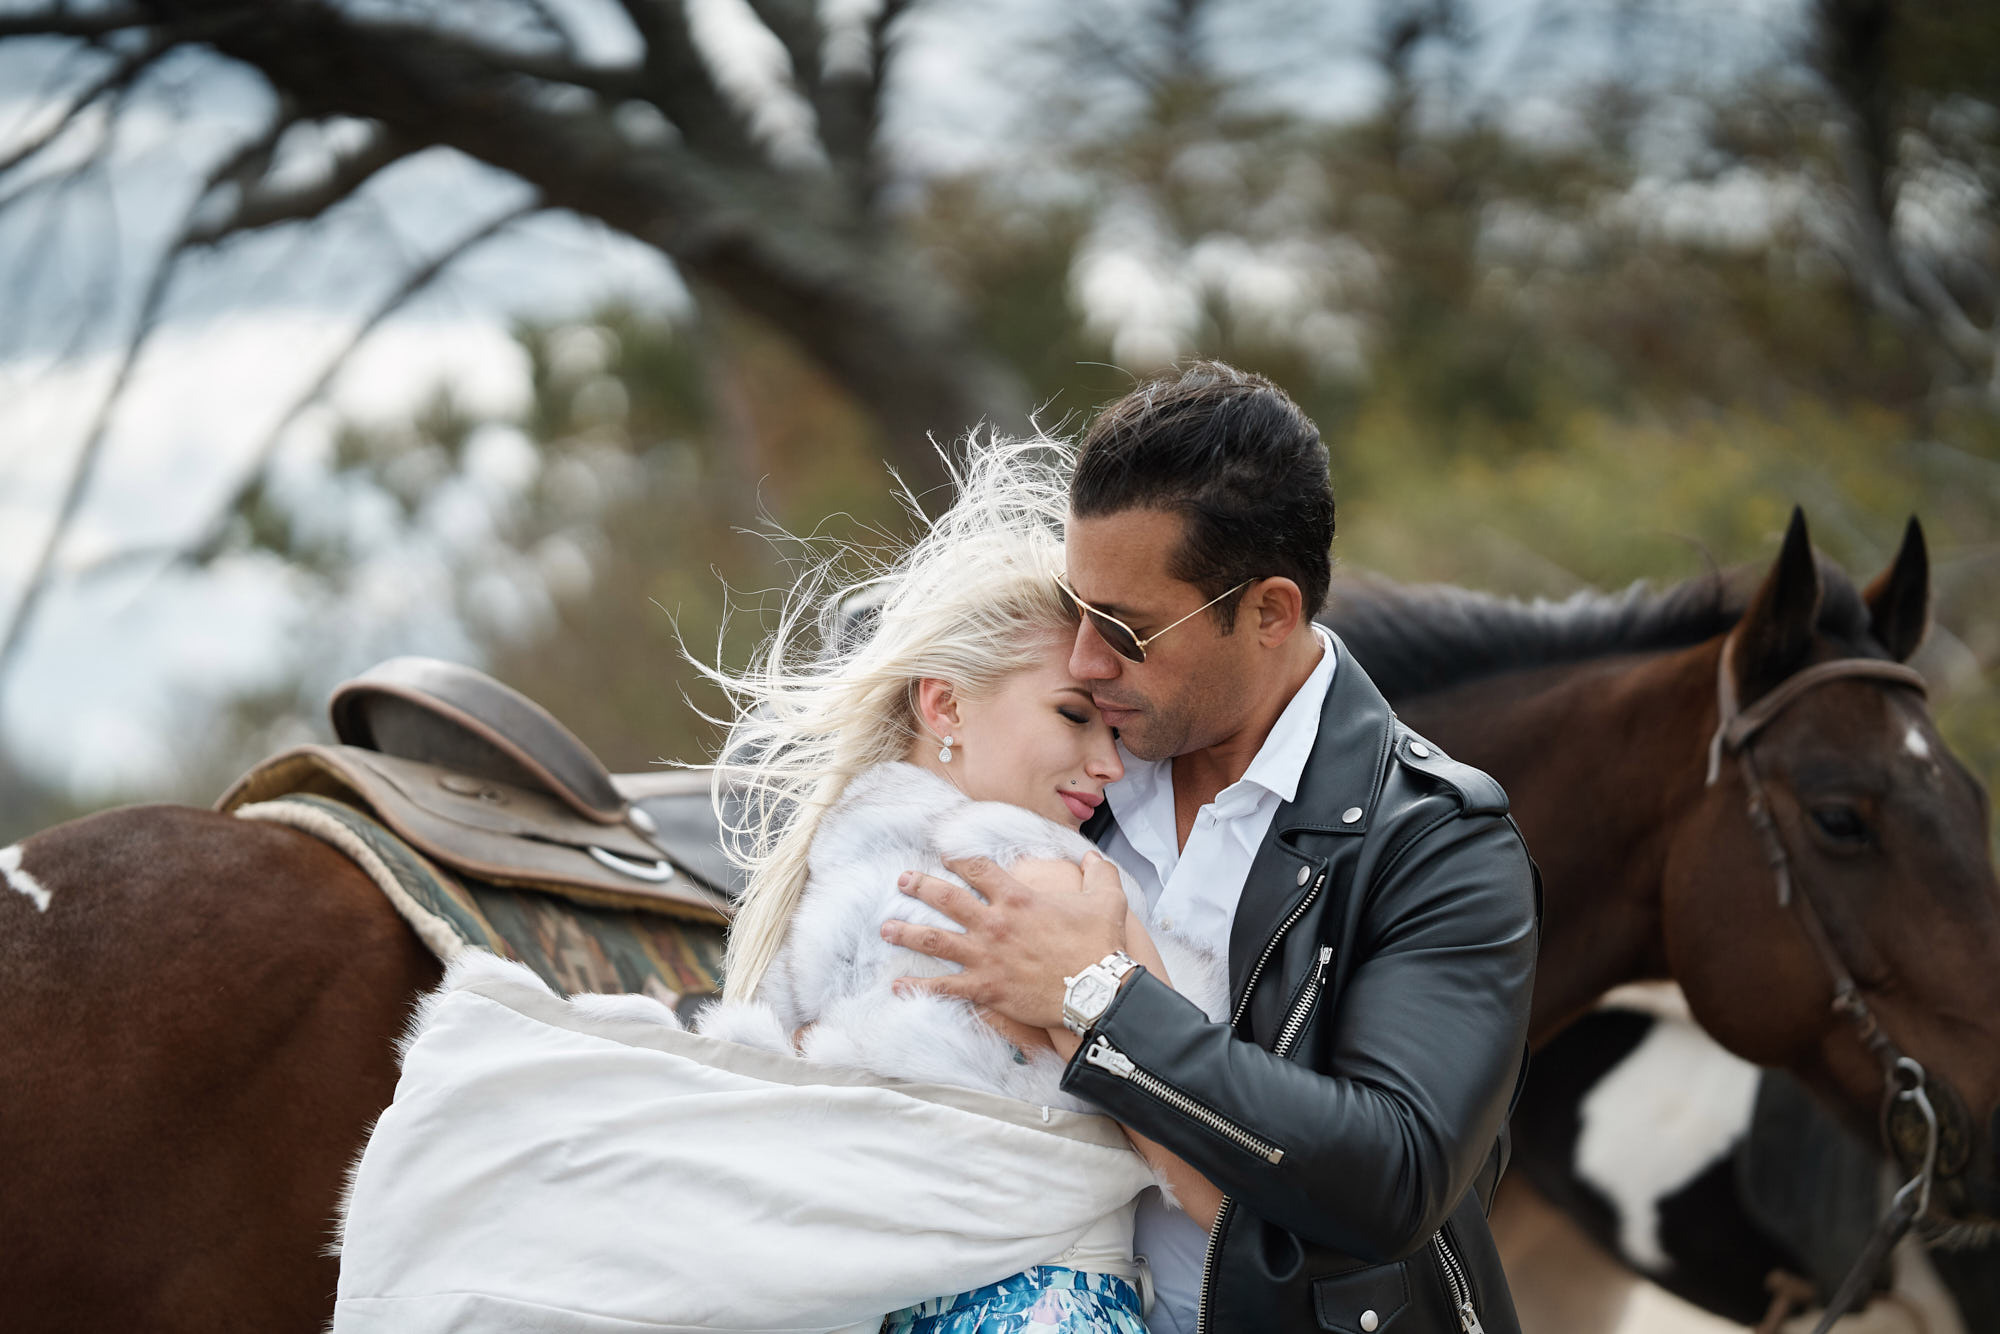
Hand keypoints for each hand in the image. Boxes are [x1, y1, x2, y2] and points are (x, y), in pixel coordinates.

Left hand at [884, 851, 1127, 1028]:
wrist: (1097, 992)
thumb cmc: (1100, 946)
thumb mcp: (1107, 899)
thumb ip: (1098, 872)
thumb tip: (1091, 854)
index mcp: (1018, 898)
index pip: (978, 869)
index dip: (959, 858)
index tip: (945, 854)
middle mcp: (994, 923)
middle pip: (946, 899)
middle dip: (920, 886)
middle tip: (902, 880)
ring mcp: (985, 957)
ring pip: (934, 939)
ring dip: (906, 932)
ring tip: (885, 927)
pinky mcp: (985, 988)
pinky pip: (943, 987)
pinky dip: (918, 986)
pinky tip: (898, 984)